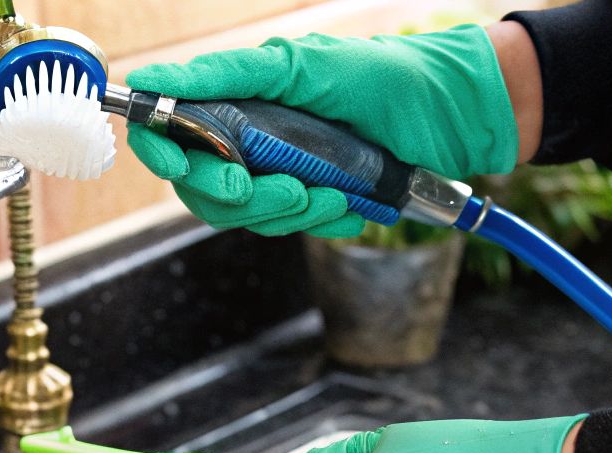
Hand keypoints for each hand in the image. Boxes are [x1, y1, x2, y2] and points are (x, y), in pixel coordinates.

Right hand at [124, 24, 526, 237]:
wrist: (455, 117)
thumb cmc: (385, 76)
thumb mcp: (304, 67)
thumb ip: (231, 75)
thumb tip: (155, 81)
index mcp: (238, 96)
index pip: (170, 130)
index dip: (161, 150)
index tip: (175, 160)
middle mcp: (249, 134)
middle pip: (200, 185)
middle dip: (235, 194)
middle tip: (278, 186)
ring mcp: (279, 169)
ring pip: (244, 215)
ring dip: (284, 211)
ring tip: (329, 192)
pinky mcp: (310, 199)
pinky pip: (289, 227)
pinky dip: (317, 221)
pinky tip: (348, 204)